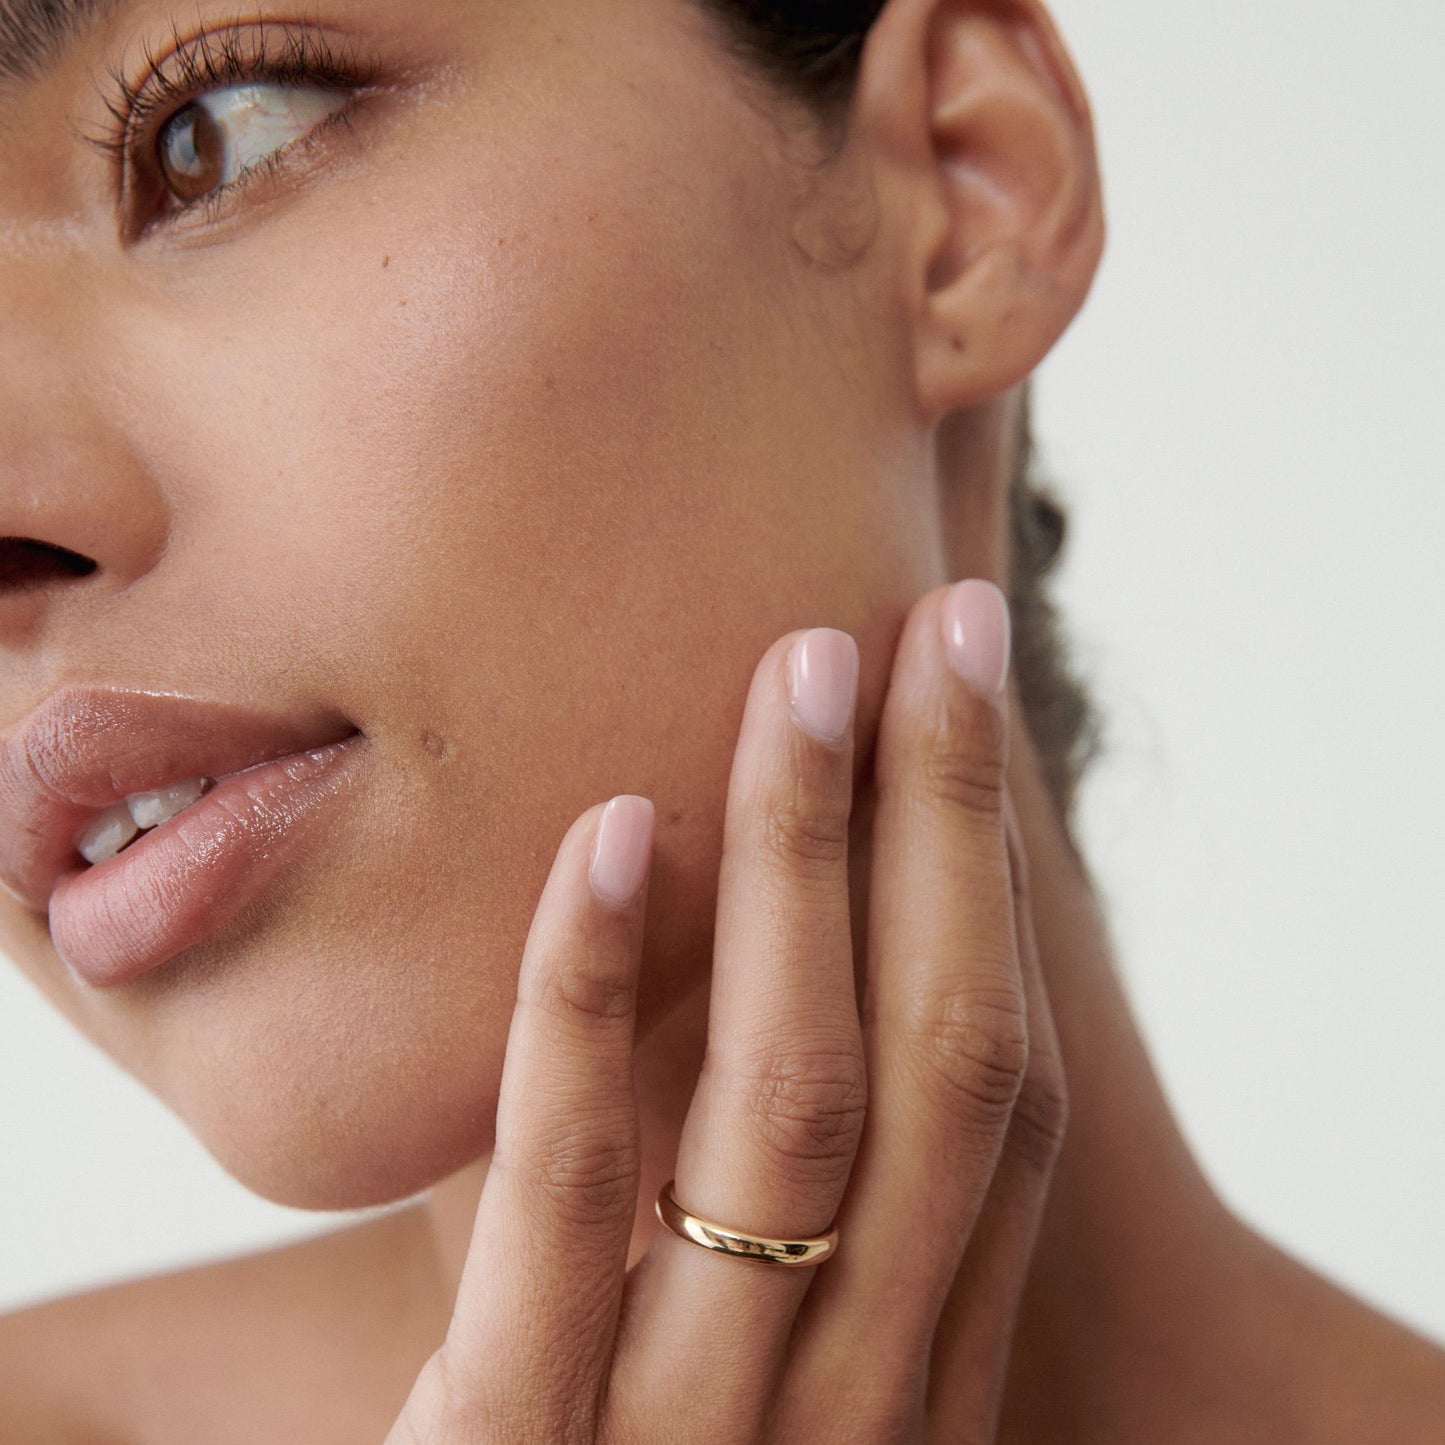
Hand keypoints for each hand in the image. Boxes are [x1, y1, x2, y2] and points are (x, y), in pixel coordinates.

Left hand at [383, 578, 1066, 1442]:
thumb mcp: (737, 1373)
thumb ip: (759, 1215)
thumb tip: (740, 955)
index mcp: (911, 1375)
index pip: (997, 1099)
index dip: (994, 887)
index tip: (971, 704)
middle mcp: (850, 1402)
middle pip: (933, 1066)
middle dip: (945, 830)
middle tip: (930, 627)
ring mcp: (701, 1438)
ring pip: (791, 1107)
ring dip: (806, 868)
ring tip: (800, 671)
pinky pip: (573, 1201)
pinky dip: (595, 1006)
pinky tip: (608, 835)